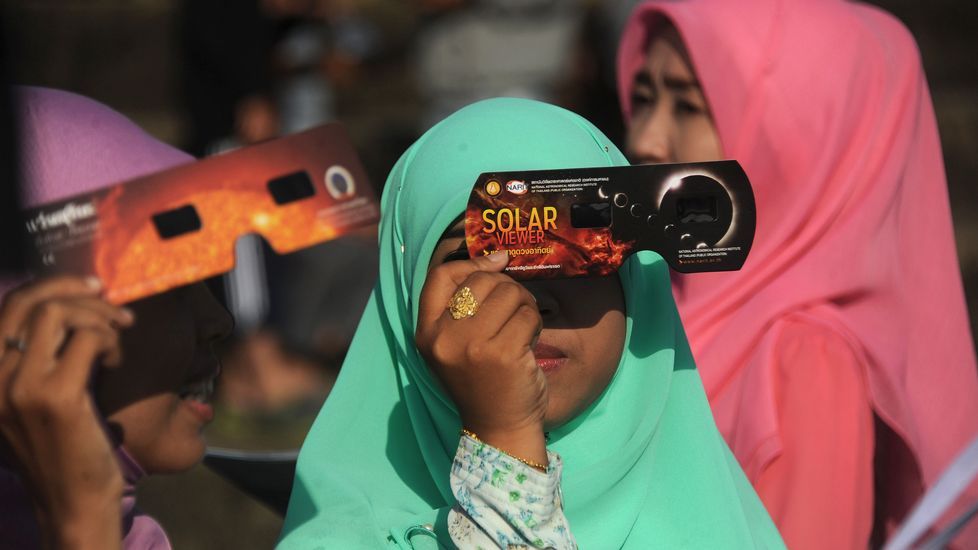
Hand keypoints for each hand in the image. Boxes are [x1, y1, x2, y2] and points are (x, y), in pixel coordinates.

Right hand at [0, 276, 133, 549]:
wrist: (72, 501)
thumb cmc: (64, 447)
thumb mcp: (37, 396)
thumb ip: (41, 354)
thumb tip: (72, 303)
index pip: (9, 305)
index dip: (53, 285)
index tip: (91, 288)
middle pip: (30, 301)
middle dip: (79, 291)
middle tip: (115, 306)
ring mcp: (20, 387)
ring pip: (58, 313)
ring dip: (99, 316)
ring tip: (118, 338)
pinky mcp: (56, 397)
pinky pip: (88, 339)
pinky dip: (111, 341)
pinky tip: (115, 364)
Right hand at [416, 252, 547, 464]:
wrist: (499, 428)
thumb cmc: (483, 381)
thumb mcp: (456, 344)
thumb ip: (466, 304)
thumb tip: (499, 255)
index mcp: (426, 333)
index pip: (440, 276)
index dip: (471, 265)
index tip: (496, 266)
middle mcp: (444, 338)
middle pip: (481, 281)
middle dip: (507, 288)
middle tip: (516, 310)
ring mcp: (472, 346)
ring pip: (509, 294)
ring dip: (525, 306)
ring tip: (523, 328)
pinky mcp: (503, 353)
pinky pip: (528, 315)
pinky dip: (536, 324)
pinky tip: (530, 342)